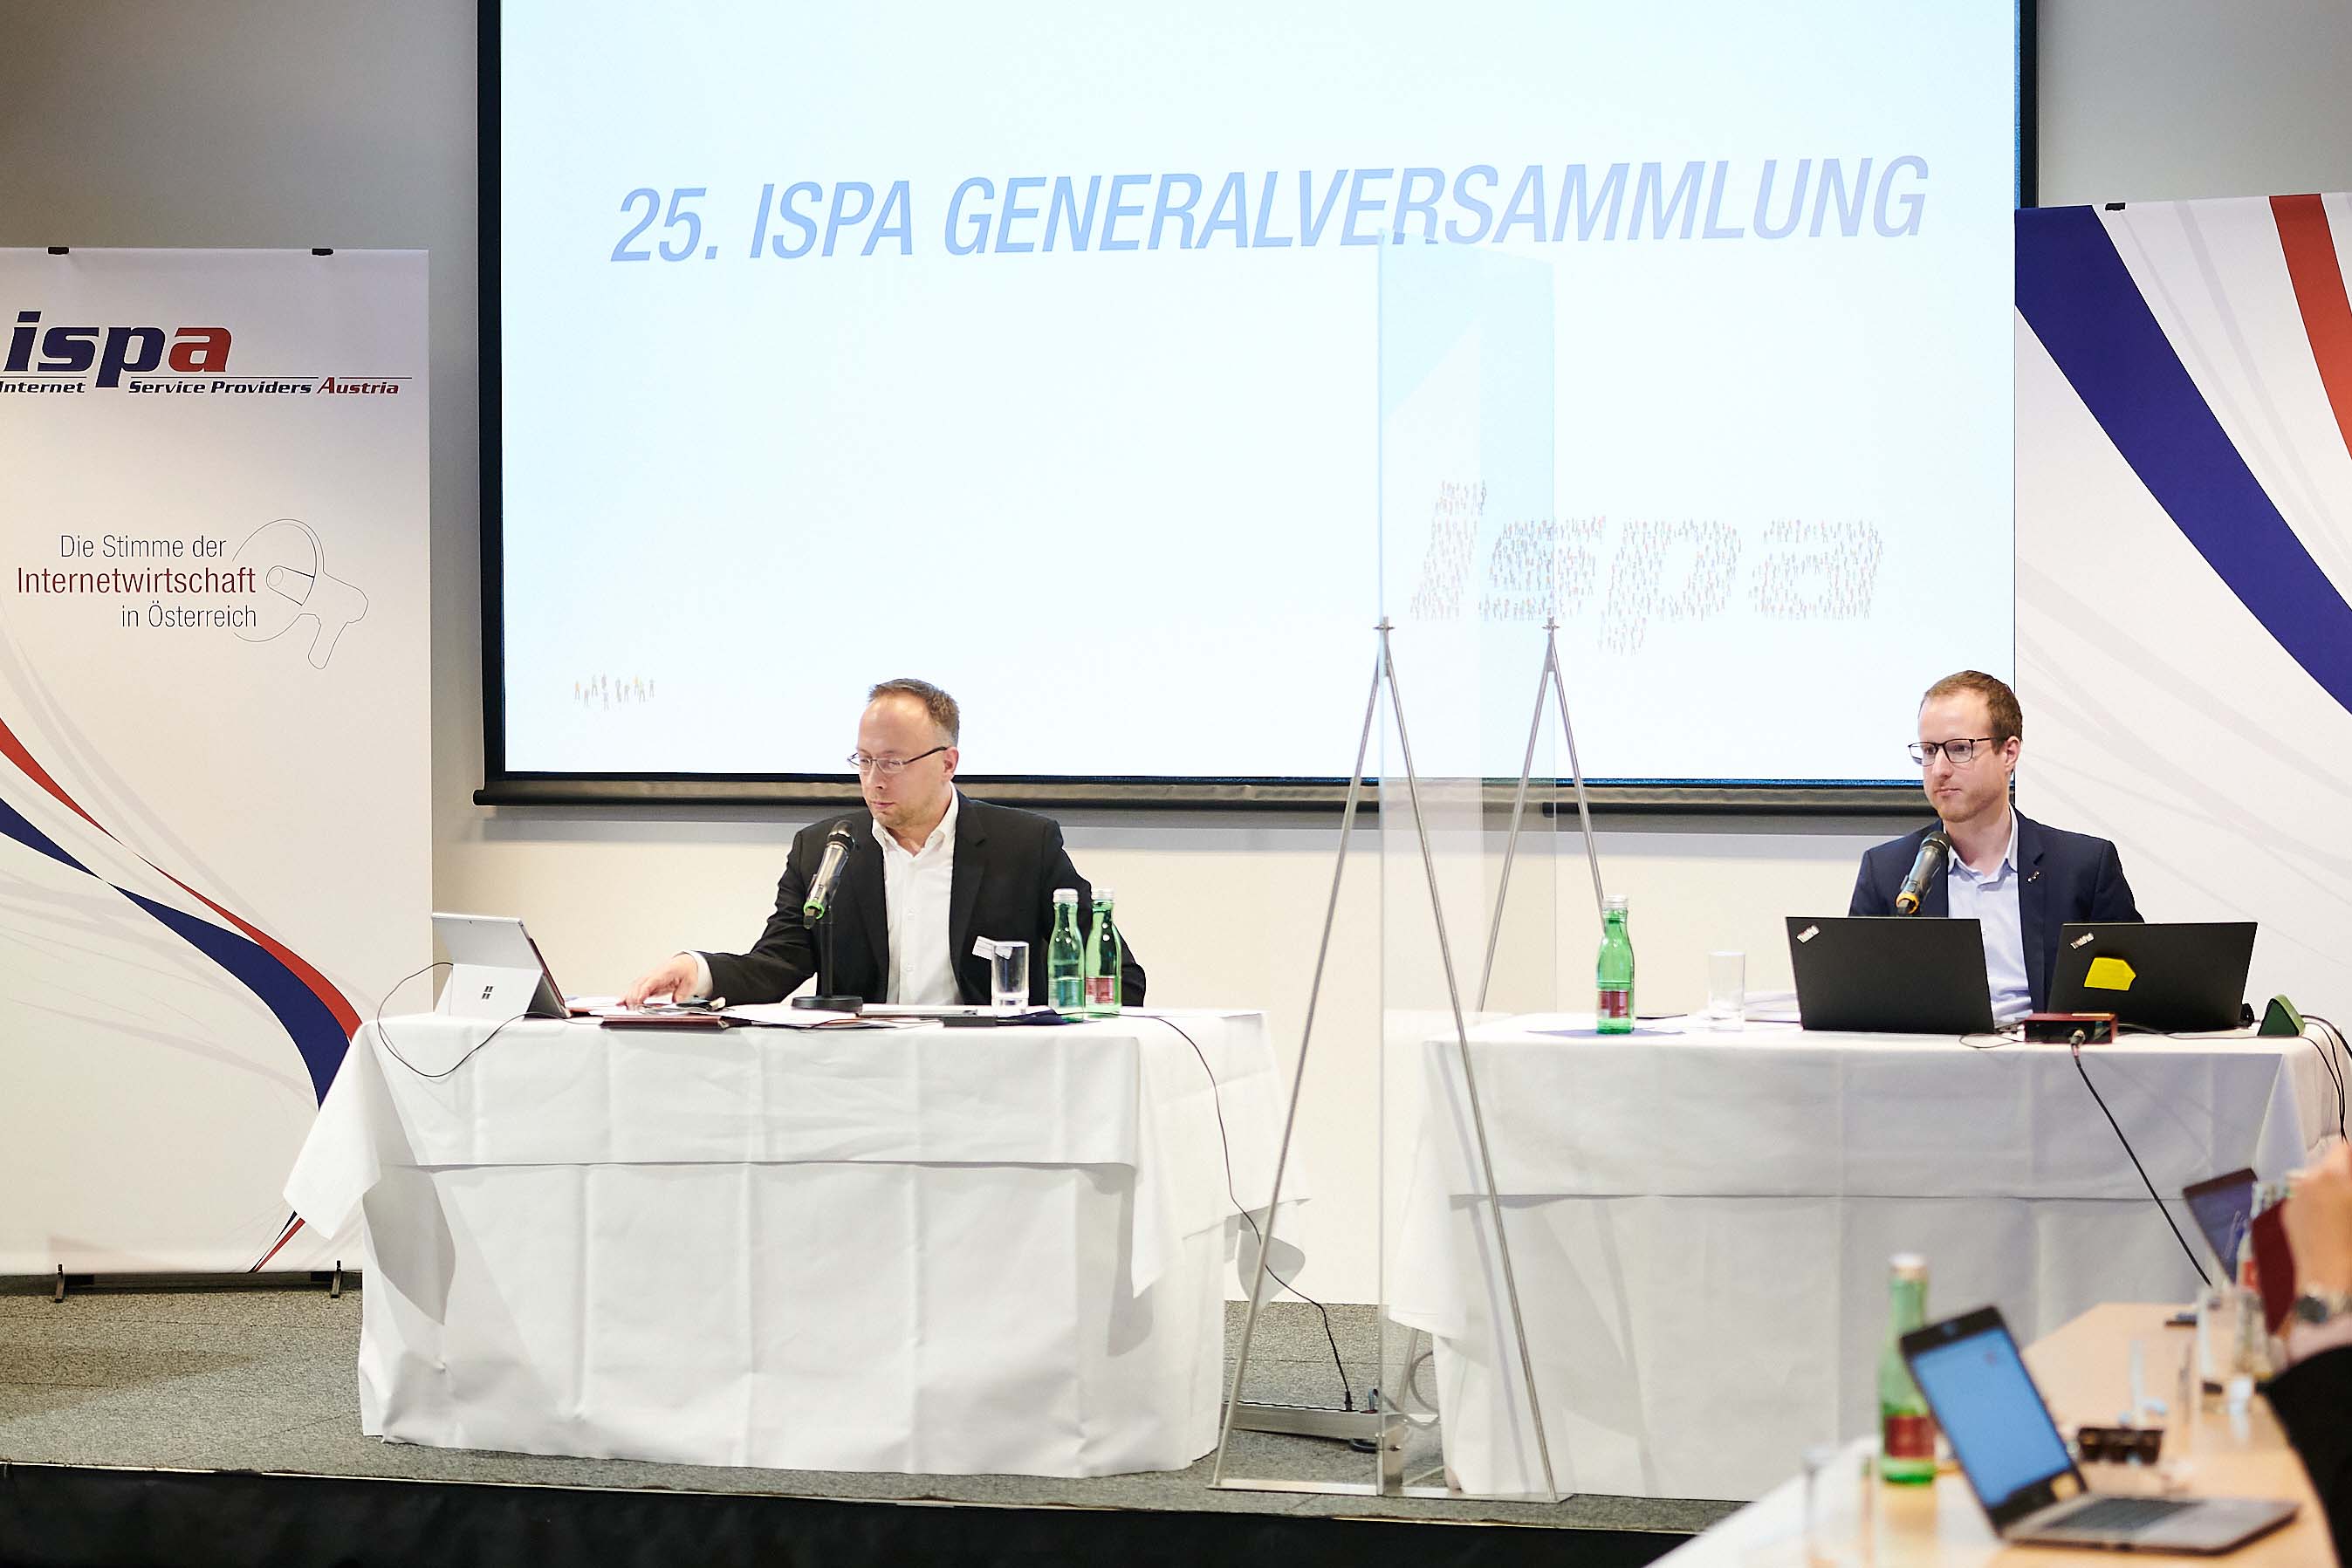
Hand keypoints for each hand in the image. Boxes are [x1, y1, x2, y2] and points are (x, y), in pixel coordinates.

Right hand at [620, 954, 699, 1009]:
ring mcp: (649, 978)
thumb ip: (682, 992)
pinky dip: (627, 996)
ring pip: (635, 987)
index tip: (639, 1000)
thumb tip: (675, 1001)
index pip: (652, 981)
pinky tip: (620, 1002)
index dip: (644, 991)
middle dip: (634, 998)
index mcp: (666, 972)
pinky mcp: (646, 983)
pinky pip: (635, 989)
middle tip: (634, 1010)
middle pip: (640, 985)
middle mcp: (654, 974)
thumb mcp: (690, 982)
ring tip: (624, 1008)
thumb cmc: (686, 971)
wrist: (684, 963)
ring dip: (629, 997)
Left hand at [2284, 1140, 2351, 1295]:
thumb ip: (2351, 1181)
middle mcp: (2306, 1182)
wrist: (2329, 1278)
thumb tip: (2347, 1176)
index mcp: (2330, 1176)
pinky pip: (2305, 1198)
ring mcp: (2294, 1198)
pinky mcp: (2288, 1215)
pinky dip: (2317, 1202)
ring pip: (2315, 1182)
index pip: (2343, 1149)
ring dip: (2330, 1188)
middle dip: (2344, 1175)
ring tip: (2344, 1208)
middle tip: (2349, 1192)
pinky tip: (2331, 1221)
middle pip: (2328, 1165)